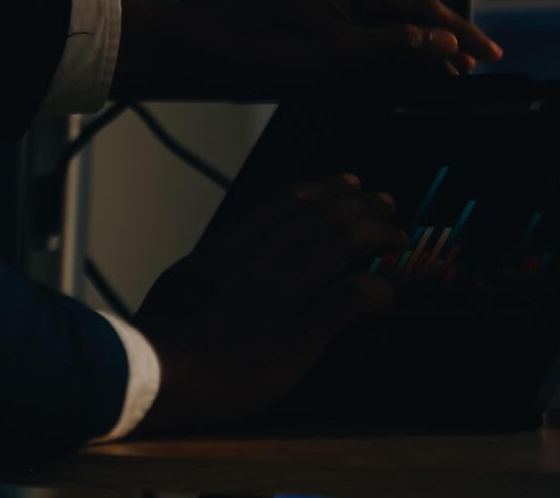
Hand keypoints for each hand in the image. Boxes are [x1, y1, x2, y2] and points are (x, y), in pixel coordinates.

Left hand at [113, 0, 501, 96]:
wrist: (202, 48)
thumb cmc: (261, 48)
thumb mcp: (336, 54)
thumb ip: (395, 48)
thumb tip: (443, 44)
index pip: (422, 5)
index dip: (458, 33)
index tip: (489, 54)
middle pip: (407, 10)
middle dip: (442, 40)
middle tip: (473, 69)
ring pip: (385, 20)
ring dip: (415, 47)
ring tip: (446, 72)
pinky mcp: (311, 12)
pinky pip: (361, 27)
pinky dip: (385, 48)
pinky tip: (399, 66)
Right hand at [131, 173, 405, 435]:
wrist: (162, 376)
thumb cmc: (166, 333)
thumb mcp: (183, 278)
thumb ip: (213, 261)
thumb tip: (227, 251)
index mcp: (229, 245)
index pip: (288, 200)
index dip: (327, 188)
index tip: (350, 183)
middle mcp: (258, 260)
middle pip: (322, 216)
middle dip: (362, 205)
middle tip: (386, 204)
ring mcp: (279, 293)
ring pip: (341, 244)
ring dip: (377, 235)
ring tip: (397, 238)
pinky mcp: (298, 331)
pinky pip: (349, 296)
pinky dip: (376, 289)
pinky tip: (388, 292)